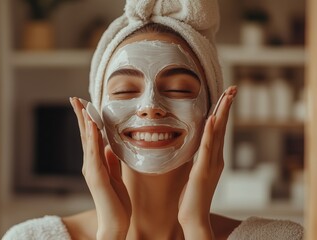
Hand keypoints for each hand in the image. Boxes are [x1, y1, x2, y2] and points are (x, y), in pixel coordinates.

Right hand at [70, 97, 131, 239]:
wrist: (116, 223)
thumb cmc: (116, 202)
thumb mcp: (115, 175)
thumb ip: (110, 161)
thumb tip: (109, 146)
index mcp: (95, 163)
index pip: (90, 137)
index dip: (87, 120)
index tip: (84, 104)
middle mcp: (90, 164)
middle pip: (84, 135)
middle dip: (80, 115)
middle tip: (74, 98)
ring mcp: (91, 170)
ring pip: (87, 141)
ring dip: (85, 122)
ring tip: (82, 106)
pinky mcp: (97, 177)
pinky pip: (94, 154)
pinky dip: (92, 139)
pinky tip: (92, 126)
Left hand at [178, 86, 236, 239]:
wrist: (193, 217)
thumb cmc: (192, 197)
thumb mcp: (195, 172)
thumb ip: (197, 159)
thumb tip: (193, 146)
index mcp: (213, 158)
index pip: (218, 130)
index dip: (221, 112)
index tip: (224, 95)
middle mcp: (216, 158)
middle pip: (222, 128)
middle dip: (226, 107)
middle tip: (232, 88)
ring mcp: (211, 164)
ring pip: (217, 134)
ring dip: (222, 113)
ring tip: (227, 96)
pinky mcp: (203, 171)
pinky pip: (207, 148)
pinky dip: (210, 133)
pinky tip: (212, 119)